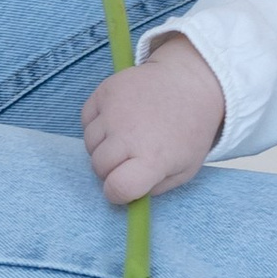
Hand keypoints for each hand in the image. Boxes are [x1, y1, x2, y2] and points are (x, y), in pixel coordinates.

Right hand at [81, 41, 227, 206]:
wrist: (190, 83)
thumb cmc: (189, 130)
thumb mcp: (184, 169)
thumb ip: (155, 188)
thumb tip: (127, 195)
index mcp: (153, 158)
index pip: (116, 188)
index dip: (116, 193)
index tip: (123, 187)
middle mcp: (129, 134)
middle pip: (99, 167)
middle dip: (110, 170)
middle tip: (128, 160)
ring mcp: (114, 110)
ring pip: (89, 143)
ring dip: (102, 147)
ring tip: (124, 137)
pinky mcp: (106, 90)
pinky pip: (86, 119)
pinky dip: (96, 124)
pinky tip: (116, 121)